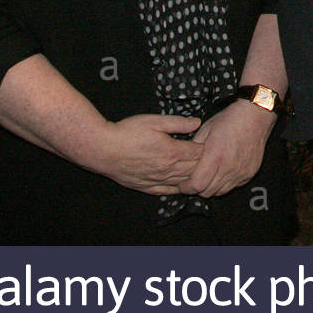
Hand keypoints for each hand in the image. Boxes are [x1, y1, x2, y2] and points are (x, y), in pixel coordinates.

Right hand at [89, 114, 203, 194]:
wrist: (102, 149)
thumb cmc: (128, 132)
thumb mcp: (155, 121)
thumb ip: (178, 123)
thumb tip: (197, 122)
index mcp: (172, 152)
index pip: (199, 154)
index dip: (206, 148)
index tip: (210, 143)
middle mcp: (167, 170)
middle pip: (194, 170)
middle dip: (204, 164)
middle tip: (209, 158)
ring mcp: (157, 180)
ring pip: (183, 183)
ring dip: (193, 177)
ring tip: (200, 171)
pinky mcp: (146, 187)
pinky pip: (167, 191)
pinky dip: (178, 189)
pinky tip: (182, 185)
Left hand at [185, 100, 275, 196]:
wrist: (255, 116)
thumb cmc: (231, 120)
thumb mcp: (205, 130)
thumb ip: (193, 149)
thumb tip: (184, 162)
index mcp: (215, 156)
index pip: (196, 185)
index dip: (186, 187)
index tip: (183, 184)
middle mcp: (229, 167)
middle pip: (207, 192)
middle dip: (198, 188)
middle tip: (194, 180)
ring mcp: (241, 172)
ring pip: (220, 192)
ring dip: (212, 187)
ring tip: (209, 175)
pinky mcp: (249, 173)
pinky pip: (234, 186)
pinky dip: (226, 183)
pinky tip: (224, 171)